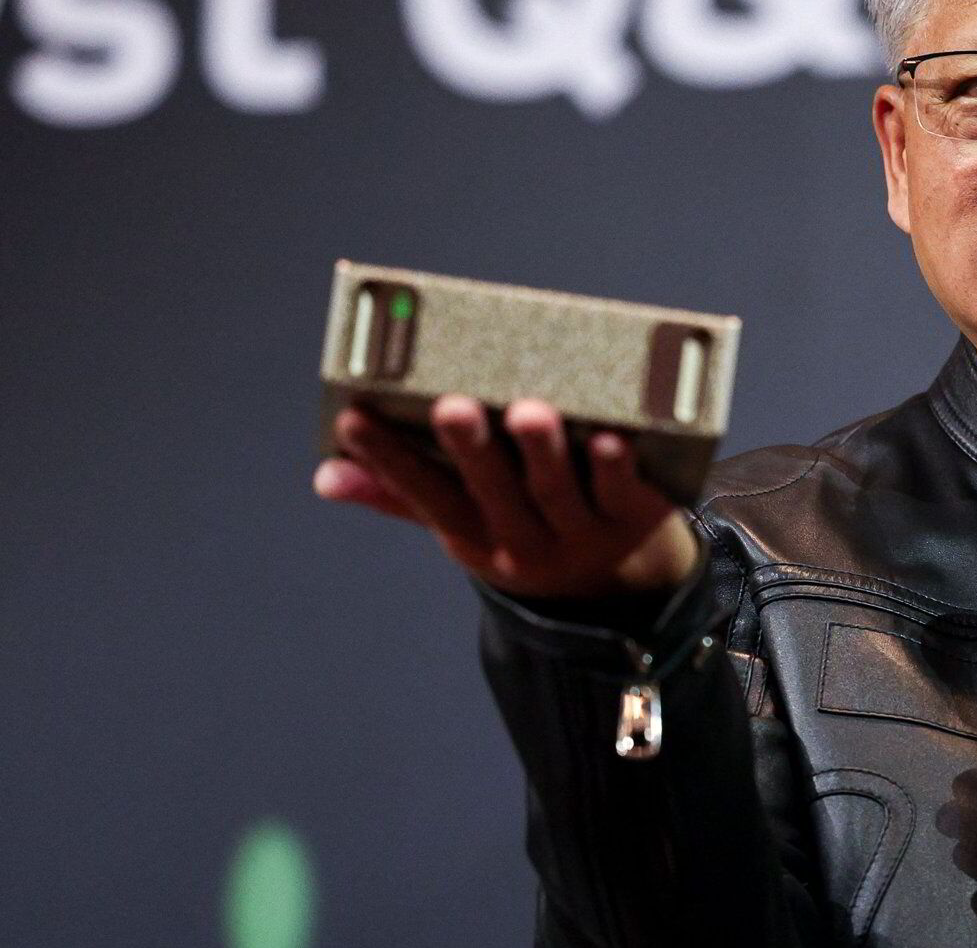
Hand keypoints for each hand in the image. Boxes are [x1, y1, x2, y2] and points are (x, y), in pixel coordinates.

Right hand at [313, 394, 699, 599]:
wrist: (623, 586)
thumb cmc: (528, 527)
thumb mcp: (465, 522)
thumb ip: (403, 494)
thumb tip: (326, 474)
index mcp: (474, 537)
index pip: (424, 496)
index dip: (388, 461)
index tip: (354, 417)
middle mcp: (523, 541)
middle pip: (494, 493)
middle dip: (471, 451)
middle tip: (452, 406)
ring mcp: (581, 533)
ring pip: (558, 493)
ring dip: (543, 454)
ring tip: (530, 412)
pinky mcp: (636, 519)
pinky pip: (624, 494)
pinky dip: (618, 469)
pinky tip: (612, 439)